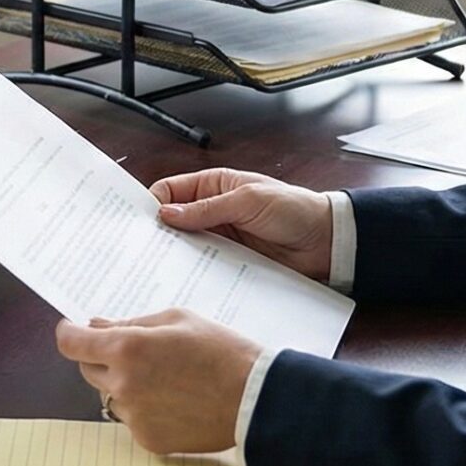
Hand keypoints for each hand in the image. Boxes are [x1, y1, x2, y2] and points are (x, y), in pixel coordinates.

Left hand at [55, 310, 262, 455]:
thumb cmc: (220, 352)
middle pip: (88, 369)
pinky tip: (176, 400)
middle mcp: (123, 385)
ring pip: (112, 395)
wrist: (255, 399)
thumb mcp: (176, 320)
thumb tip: (96, 326)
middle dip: (102, 356)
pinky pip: (133, 419)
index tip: (71, 329)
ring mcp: (134, 416)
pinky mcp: (148, 440)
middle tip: (136, 351)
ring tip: (166, 377)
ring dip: (125, 384)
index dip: (68, 334)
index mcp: (127, 349)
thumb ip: (131, 323)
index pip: (72, 344)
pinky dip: (145, 409)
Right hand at [151, 168, 333, 280]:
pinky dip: (194, 271)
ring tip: (156, 268)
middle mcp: (213, 211)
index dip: (152, 204)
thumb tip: (166, 214)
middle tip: (140, 250)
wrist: (327, 242)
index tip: (138, 224)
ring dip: (175, 254)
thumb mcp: (247, 201)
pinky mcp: (230, 261)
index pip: (170, 191)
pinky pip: (205, 265)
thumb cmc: (294, 209)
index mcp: (214, 185)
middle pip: (173, 220)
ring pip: (186, 245)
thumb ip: (206, 209)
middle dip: (158, 232)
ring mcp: (221, 238)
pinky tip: (183, 280)